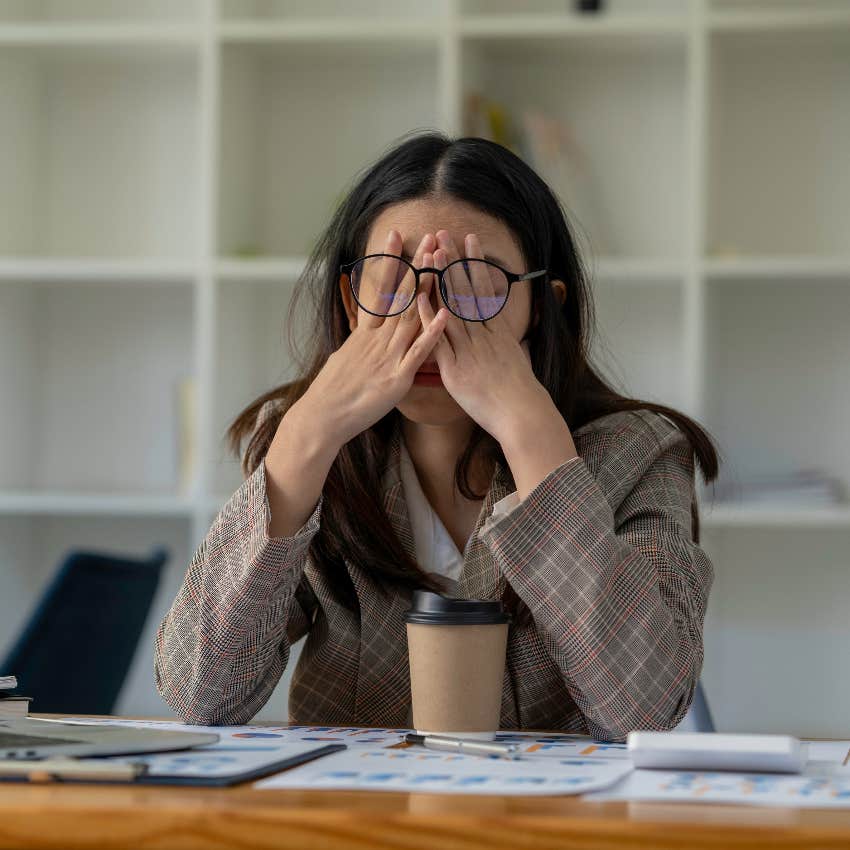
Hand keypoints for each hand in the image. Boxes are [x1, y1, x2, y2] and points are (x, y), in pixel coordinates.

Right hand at [296, 229, 449, 448]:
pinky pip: (418, 352)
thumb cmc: (333, 392)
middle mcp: (377, 339)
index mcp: (365, 333)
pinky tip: (445, 314)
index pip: (379, 288)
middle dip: (416, 265)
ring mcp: (388, 356)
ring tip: (441, 262)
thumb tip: (362, 333)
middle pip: (400, 295)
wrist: (323, 417)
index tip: (395, 235)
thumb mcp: (345, 358)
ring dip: (428, 288)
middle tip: (429, 237)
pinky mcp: (397, 378)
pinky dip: (432, 333)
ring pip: (411, 316)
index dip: (388, 261)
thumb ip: (360, 343)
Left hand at [416, 230, 553, 445]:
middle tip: (444, 234)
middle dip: (454, 262)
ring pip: (452, 309)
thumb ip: (507, 343)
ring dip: (441, 280)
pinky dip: (429, 319)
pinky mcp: (455, 369)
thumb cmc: (520, 393)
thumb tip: (505, 333)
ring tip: (432, 254)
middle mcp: (483, 336)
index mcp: (498, 332)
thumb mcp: (517, 359)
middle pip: (466, 292)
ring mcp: (468, 351)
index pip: (485, 290)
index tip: (469, 241)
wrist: (521, 415)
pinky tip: (419, 299)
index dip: (475, 264)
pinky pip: (439, 340)